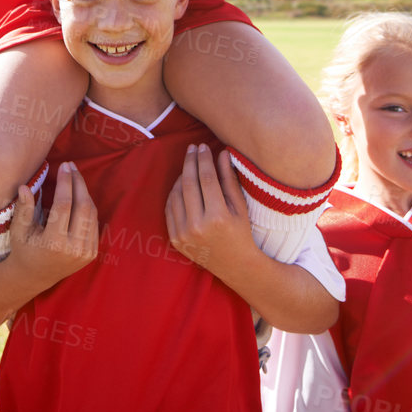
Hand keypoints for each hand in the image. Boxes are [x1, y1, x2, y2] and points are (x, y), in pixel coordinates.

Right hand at [6, 162, 96, 285]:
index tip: (64, 166)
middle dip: (78, 183)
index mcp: (54, 243)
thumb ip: (23, 209)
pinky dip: (88, 207)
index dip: (66, 183)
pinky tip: (79, 195)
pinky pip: (93, 224)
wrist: (34, 277)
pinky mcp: (91, 253)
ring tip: (75, 177)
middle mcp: (74, 249)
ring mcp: (85, 253)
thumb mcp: (18, 231)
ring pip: (91, 214)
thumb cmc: (23, 250)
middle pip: (83, 207)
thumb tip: (25, 186)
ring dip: (85, 192)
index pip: (65, 205)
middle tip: (72, 166)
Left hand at [165, 144, 256, 274]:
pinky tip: (181, 183)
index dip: (204, 160)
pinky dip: (174, 193)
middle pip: (188, 183)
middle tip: (193, 148)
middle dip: (190, 162)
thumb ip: (229, 179)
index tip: (203, 146)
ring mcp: (184, 234)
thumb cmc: (241, 232)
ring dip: (181, 176)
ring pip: (176, 194)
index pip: (207, 179)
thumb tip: (221, 153)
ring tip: (189, 164)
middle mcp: (198, 226)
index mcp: (218, 217)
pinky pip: (170, 209)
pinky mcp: (175, 239)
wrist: (234, 265)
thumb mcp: (240, 206)